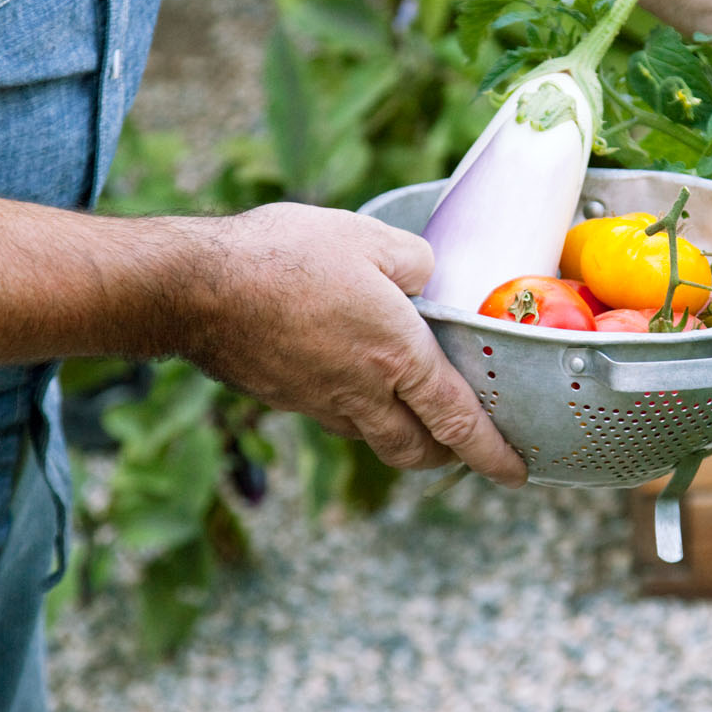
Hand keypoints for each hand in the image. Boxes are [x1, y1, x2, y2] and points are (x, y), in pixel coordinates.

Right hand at [179, 203, 526, 482]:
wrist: (195, 288)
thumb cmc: (285, 256)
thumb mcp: (368, 237)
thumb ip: (414, 261)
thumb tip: (426, 277)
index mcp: (398, 358)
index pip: (459, 422)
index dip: (492, 453)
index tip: (517, 474)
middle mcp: (362, 394)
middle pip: (416, 449)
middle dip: (448, 454)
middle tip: (466, 444)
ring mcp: (318, 402)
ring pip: (373, 435)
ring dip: (400, 432)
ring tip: (410, 407)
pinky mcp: (283, 396)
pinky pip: (333, 414)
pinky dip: (355, 408)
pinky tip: (348, 373)